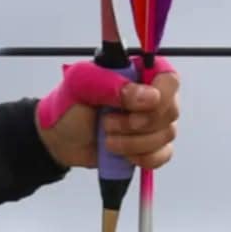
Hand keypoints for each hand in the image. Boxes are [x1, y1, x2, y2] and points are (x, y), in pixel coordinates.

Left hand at [36, 60, 179, 171]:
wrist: (60, 140)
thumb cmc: (70, 106)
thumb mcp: (81, 84)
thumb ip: (111, 83)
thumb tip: (149, 97)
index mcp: (140, 73)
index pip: (169, 80)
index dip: (159, 97)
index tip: (132, 106)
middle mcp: (153, 95)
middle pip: (170, 111)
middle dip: (136, 124)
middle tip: (107, 124)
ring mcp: (153, 123)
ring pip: (166, 135)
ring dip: (133, 143)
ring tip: (107, 139)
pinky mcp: (148, 147)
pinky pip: (163, 155)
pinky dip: (144, 158)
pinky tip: (124, 155)